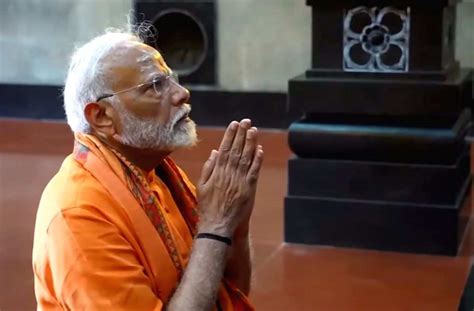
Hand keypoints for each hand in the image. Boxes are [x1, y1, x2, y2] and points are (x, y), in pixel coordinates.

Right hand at [197, 119, 263, 236]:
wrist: (217, 225)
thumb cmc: (208, 206)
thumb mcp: (202, 185)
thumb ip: (209, 168)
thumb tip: (215, 152)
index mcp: (217, 172)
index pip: (225, 149)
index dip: (230, 135)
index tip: (234, 124)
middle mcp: (229, 174)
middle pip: (237, 150)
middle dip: (242, 134)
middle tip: (246, 121)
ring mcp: (240, 181)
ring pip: (246, 158)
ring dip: (250, 143)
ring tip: (253, 130)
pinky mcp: (248, 189)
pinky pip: (254, 171)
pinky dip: (257, 160)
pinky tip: (260, 149)